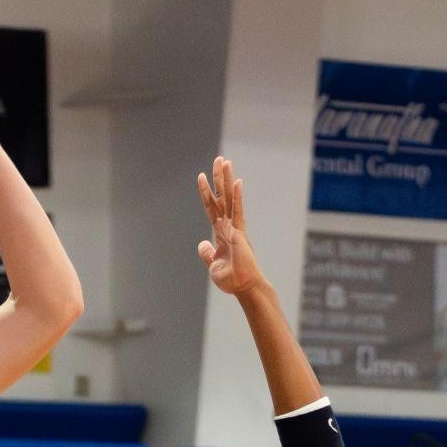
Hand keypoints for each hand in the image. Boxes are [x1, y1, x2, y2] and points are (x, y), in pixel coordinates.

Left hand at [196, 156, 263, 294]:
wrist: (244, 287)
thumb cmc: (232, 279)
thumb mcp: (213, 265)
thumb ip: (207, 253)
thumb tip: (202, 244)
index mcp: (221, 233)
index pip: (211, 207)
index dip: (206, 192)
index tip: (201, 176)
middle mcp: (228, 226)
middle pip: (222, 197)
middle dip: (219, 178)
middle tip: (219, 159)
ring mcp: (235, 227)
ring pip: (229, 199)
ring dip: (227, 180)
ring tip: (225, 161)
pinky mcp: (240, 233)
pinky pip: (238, 211)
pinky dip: (237, 197)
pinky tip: (237, 182)